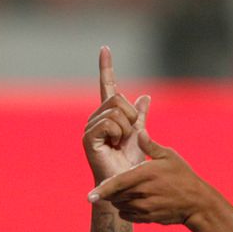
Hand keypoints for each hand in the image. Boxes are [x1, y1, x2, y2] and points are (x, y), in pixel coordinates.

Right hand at [82, 46, 150, 182]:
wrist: (129, 183)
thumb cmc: (133, 163)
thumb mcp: (140, 134)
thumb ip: (140, 115)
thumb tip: (145, 96)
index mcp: (109, 115)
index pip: (107, 86)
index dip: (106, 67)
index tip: (105, 48)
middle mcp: (97, 118)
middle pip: (117, 98)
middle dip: (130, 116)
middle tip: (128, 135)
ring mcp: (90, 127)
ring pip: (115, 110)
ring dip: (126, 128)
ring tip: (120, 144)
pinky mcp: (88, 137)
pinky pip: (109, 122)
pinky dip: (118, 134)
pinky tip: (114, 146)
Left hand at [88, 130, 224, 224]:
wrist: (197, 203)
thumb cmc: (183, 176)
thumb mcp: (169, 156)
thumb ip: (150, 145)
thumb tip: (138, 131)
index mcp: (145, 175)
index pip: (117, 183)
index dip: (102, 190)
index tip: (89, 196)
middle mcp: (142, 193)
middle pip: (115, 195)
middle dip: (111, 191)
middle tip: (113, 185)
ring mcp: (145, 207)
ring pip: (120, 206)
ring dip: (118, 200)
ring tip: (127, 192)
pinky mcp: (148, 217)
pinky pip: (128, 216)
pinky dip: (125, 210)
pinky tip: (133, 203)